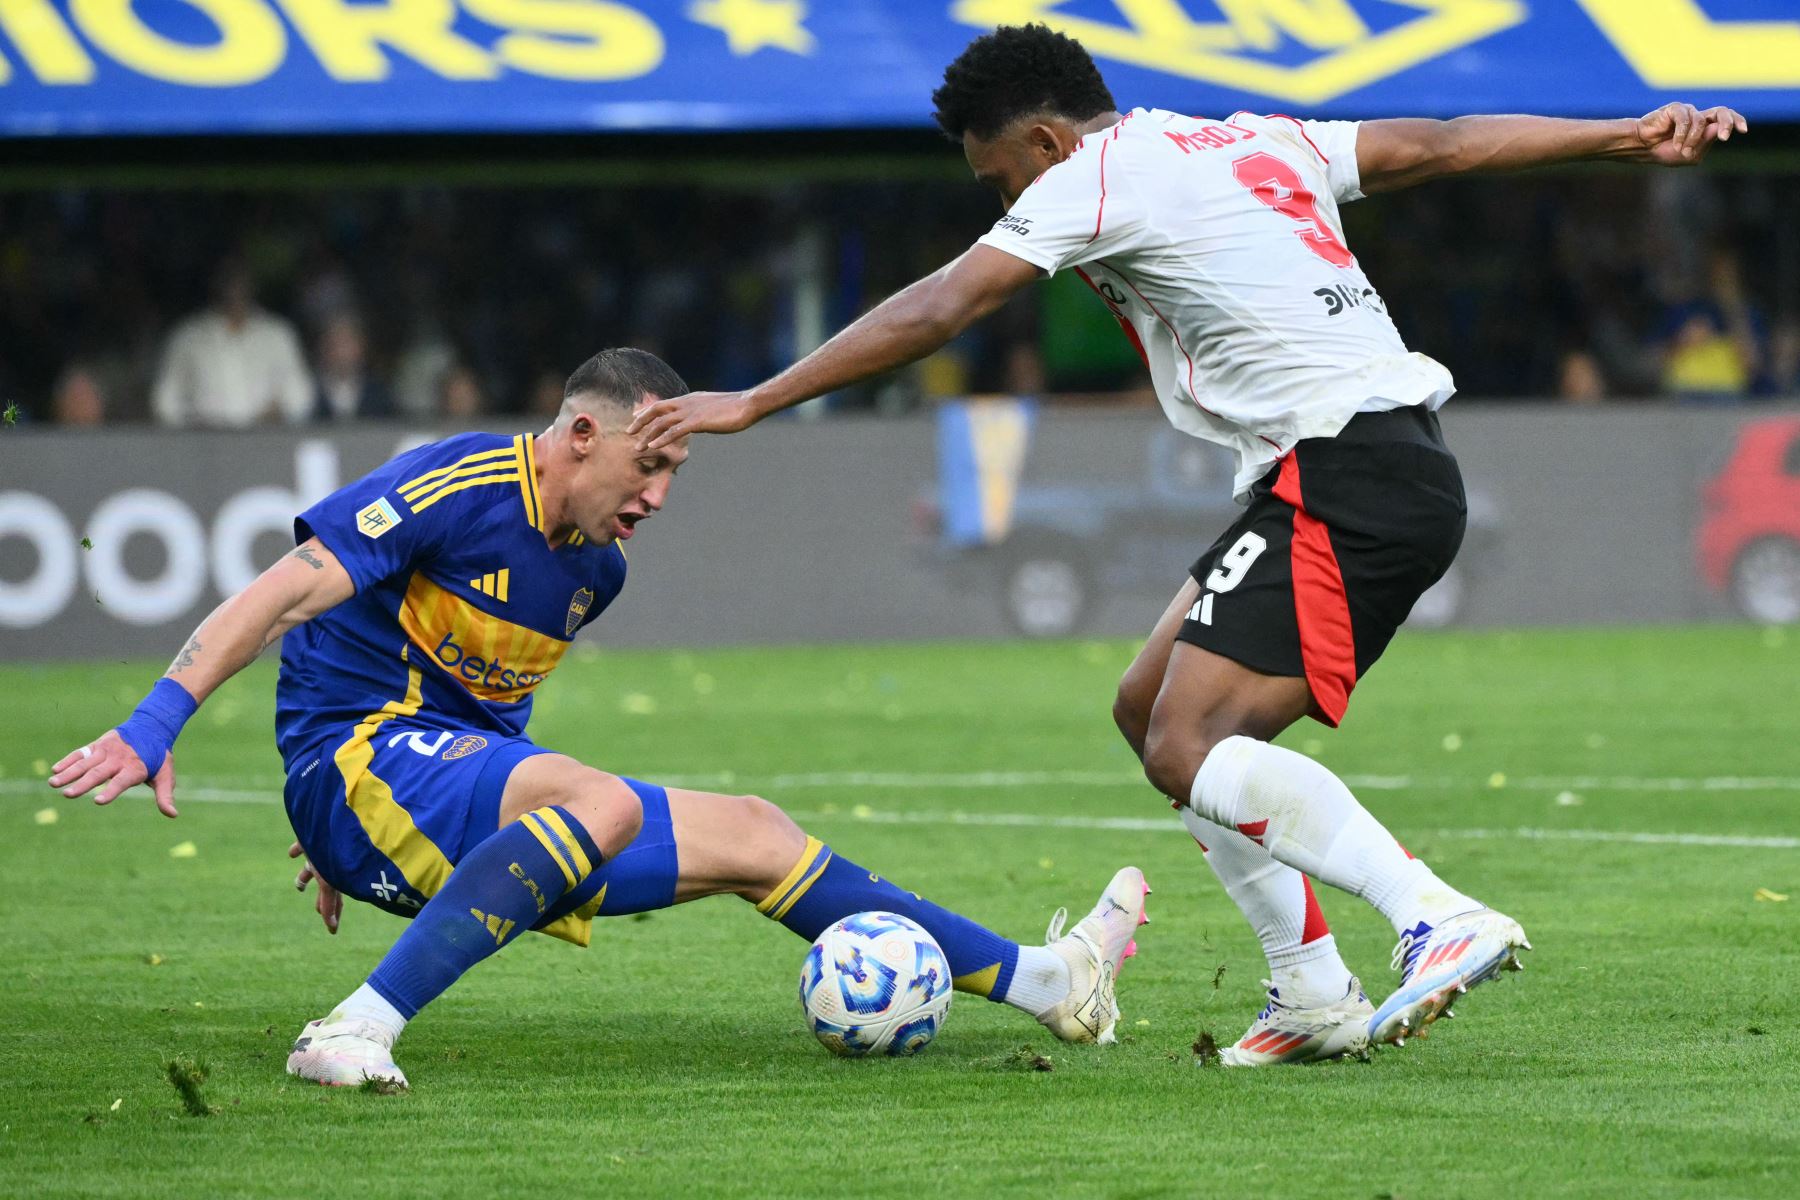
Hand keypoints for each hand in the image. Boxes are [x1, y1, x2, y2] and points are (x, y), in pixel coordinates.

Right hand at [47, 729, 177, 817]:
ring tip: (53, 783)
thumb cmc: (158, 758)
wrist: (152, 728)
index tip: (98, 801)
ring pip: (85, 763)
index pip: (121, 782)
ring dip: (69, 773)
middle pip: (98, 773)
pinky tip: (55, 770)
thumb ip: (165, 795)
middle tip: (68, 795)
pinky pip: (80, 753)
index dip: (111, 792)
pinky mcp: (97, 745)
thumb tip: (173, 815)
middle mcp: (118, 759)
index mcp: (135, 768)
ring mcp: (106, 750)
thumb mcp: (166, 776)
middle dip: (83, 784)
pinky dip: (68, 760)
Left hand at [290, 841, 341, 933]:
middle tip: (318, 912)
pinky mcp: (309, 839)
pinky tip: (292, 854)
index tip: (332, 930)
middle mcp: (327, 867)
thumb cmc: (332, 851)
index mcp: (334, 878)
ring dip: (305, 878)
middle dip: (322, 900)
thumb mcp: (329, 880)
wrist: (330, 818)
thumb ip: (330, 903)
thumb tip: (332, 929)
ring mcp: (318, 853)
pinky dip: (297, 852)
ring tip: (299, 888)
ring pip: (311, 870)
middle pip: (324, 888)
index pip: (336, 902)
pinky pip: (301, 847)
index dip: (334, 916)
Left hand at [627, 391, 757, 449]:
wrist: (748, 404)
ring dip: (647, 435)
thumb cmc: (735, 408)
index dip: (647, 412)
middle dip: (640, 421)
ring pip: (662, 422)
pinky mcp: (698, 421)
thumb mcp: (713, 408)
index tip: (636, 419)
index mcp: (689, 399)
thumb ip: (701, 413)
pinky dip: (662, 439)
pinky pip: (675, 431)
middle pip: (656, 410)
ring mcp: (691, 411)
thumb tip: (696, 420)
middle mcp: (686, 403)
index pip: (662, 403)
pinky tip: (653, 446)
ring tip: (638, 447)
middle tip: (628, 432)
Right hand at [1635, 103, 1746, 164]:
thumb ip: (1705, 142)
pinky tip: (1676, 145)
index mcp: (1706, 127)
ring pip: (1700, 123)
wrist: (1643, 147)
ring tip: (1683, 151)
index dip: (1737, 121)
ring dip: (1693, 140)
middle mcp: (1699, 117)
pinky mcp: (1675, 109)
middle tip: (1724, 137)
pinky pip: (1685, 120)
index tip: (1743, 130)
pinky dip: (1682, 135)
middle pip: (1721, 112)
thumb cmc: (1666, 152)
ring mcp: (1688, 112)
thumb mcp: (1690, 154)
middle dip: (1727, 123)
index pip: (1726, 118)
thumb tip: (1718, 128)